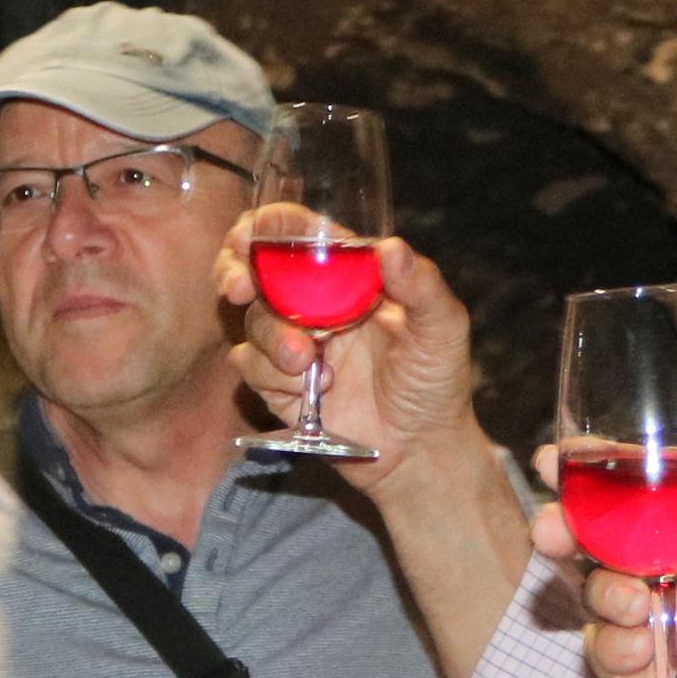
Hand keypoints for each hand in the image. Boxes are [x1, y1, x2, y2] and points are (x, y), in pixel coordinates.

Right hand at [219, 223, 486, 492]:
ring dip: (273, 335)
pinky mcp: (279, 384)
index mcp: (350, 274)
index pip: (300, 234)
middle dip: (233, 269)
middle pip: (254, 267)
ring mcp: (294, 342)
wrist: (420, 451)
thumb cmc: (437, 383)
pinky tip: (314, 389)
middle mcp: (314, 302)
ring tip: (306, 360)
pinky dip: (272, 373)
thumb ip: (421, 286)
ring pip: (253, 319)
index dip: (270, 226)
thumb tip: (390, 247)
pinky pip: (250, 365)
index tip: (253, 237)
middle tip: (237, 287)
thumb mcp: (443, 329)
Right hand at [567, 481, 676, 677]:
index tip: (561, 456)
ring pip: (606, 601)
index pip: (659, 497)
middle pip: (613, 546)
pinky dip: (612, 650)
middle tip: (552, 529)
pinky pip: (618, 664)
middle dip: (572, 531)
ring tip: (628, 603)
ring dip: (598, 594)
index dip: (608, 476)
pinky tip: (641, 648)